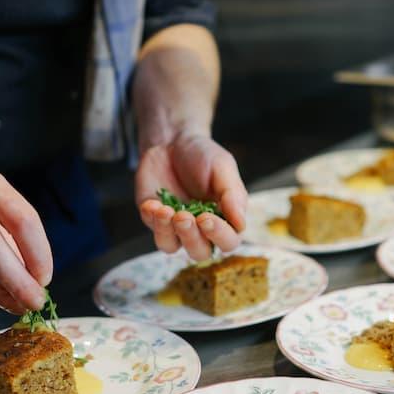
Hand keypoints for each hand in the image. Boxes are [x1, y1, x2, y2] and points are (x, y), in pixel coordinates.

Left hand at [135, 132, 246, 260]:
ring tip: (166, 211)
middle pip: (199, 252)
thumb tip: (241, 225)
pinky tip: (153, 203)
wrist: (172, 141)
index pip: (228, 241)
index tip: (206, 218)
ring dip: (168, 233)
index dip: (219, 235)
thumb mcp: (223, 168)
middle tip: (185, 216)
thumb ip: (233, 195)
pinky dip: (152, 219)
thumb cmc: (203, 155)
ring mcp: (174, 226)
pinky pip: (152, 229)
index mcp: (224, 219)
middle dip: (191, 237)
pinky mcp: (153, 218)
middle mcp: (200, 229)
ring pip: (171, 247)